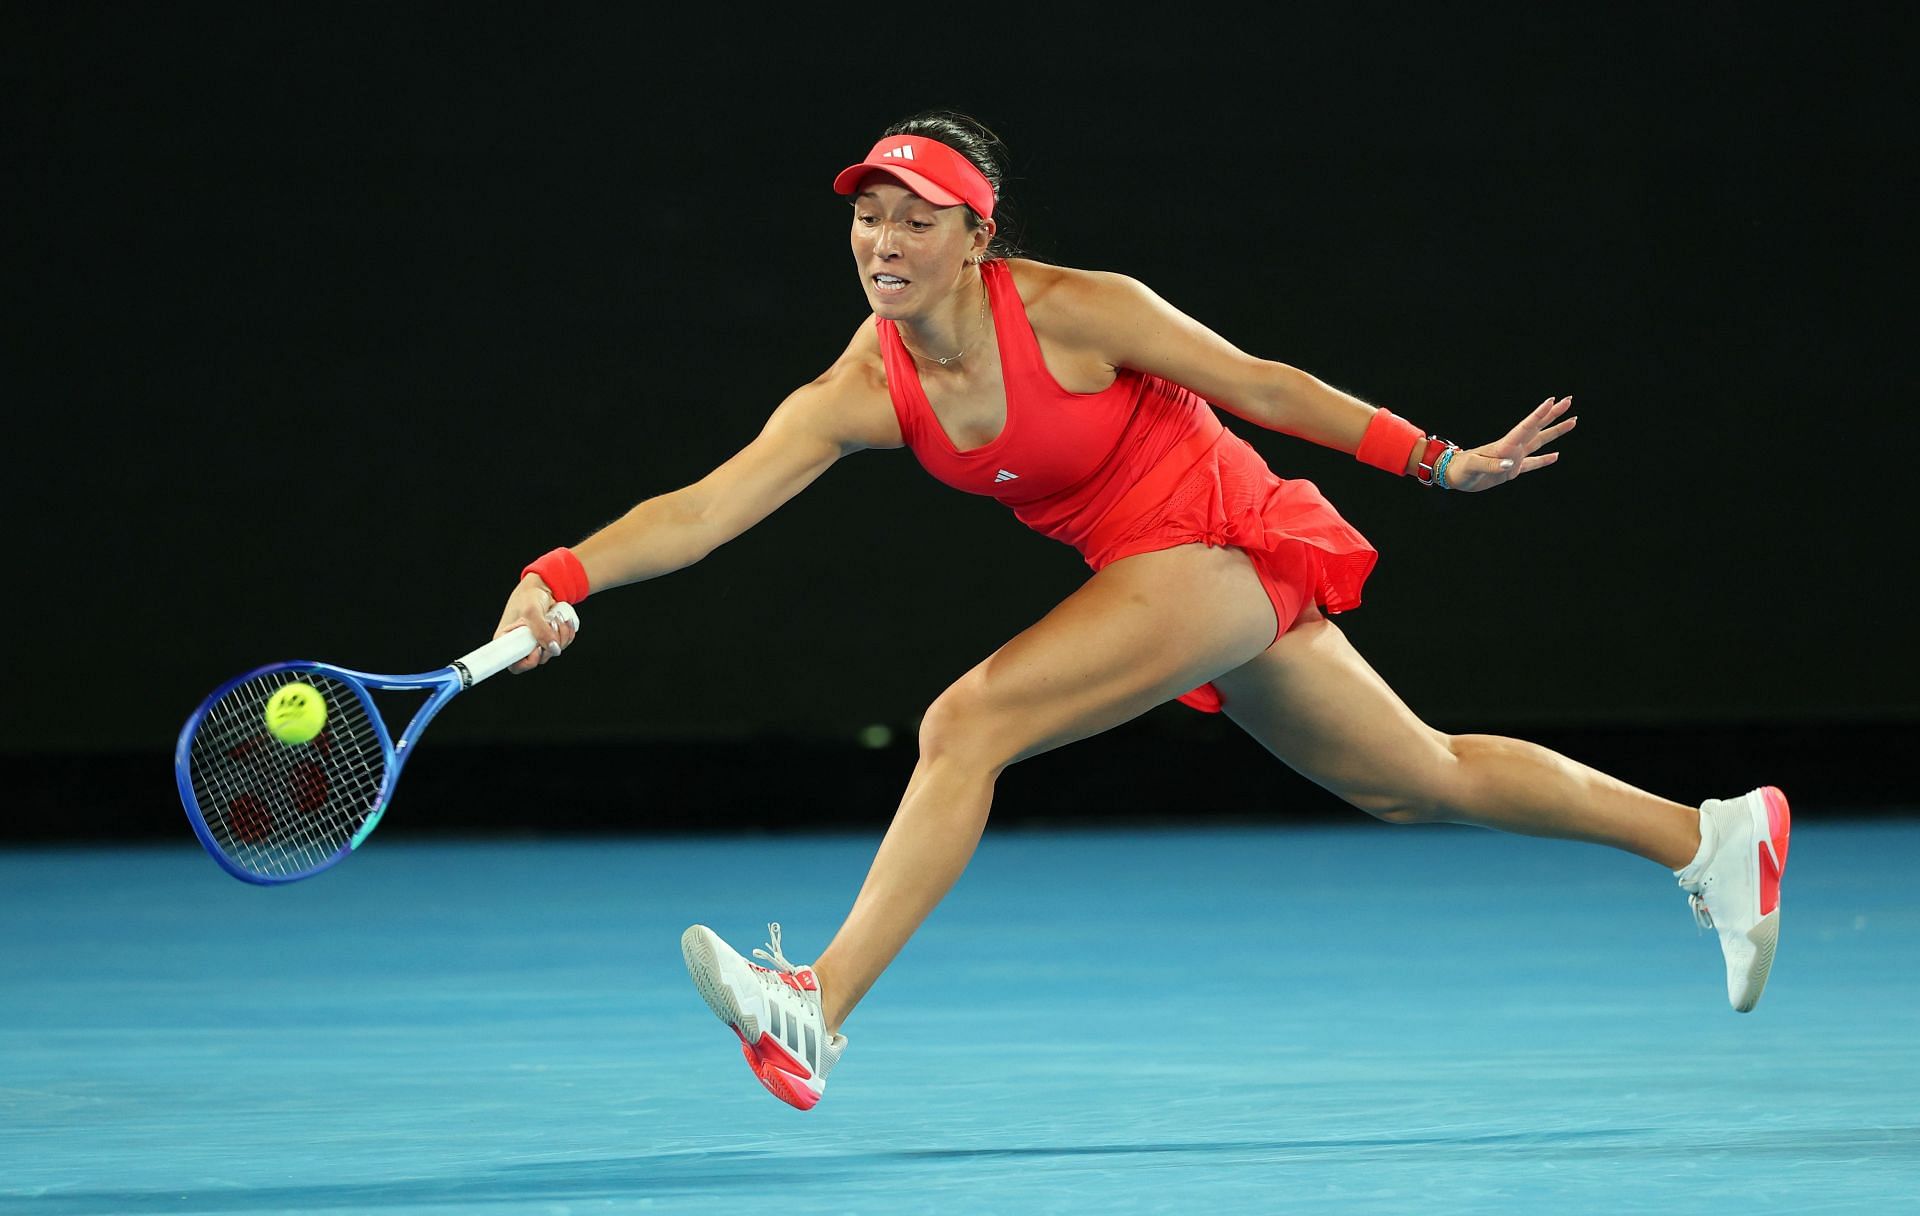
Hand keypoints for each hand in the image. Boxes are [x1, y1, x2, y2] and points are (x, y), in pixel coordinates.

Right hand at [496, 574, 580, 673]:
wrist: (543, 586)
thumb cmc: (529, 595)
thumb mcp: (531, 611)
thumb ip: (540, 630)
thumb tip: (553, 649)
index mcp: (506, 640)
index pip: (515, 665)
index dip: (528, 662)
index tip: (537, 649)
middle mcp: (520, 644)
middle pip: (538, 660)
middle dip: (549, 645)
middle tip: (551, 625)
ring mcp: (535, 642)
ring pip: (552, 652)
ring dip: (560, 637)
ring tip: (556, 618)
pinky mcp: (548, 638)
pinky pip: (561, 645)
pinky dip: (567, 635)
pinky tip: (565, 621)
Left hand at [1439, 396, 1575, 491]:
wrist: (1454, 476)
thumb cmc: (1461, 469)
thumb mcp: (1473, 467)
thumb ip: (1490, 465)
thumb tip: (1511, 463)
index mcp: (1505, 445)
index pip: (1526, 427)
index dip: (1540, 414)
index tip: (1553, 400)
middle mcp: (1512, 448)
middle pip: (1538, 428)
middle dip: (1554, 415)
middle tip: (1569, 401)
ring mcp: (1514, 457)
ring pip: (1539, 442)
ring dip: (1555, 432)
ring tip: (1572, 422)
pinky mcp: (1512, 470)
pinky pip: (1532, 464)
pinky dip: (1544, 460)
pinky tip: (1556, 455)